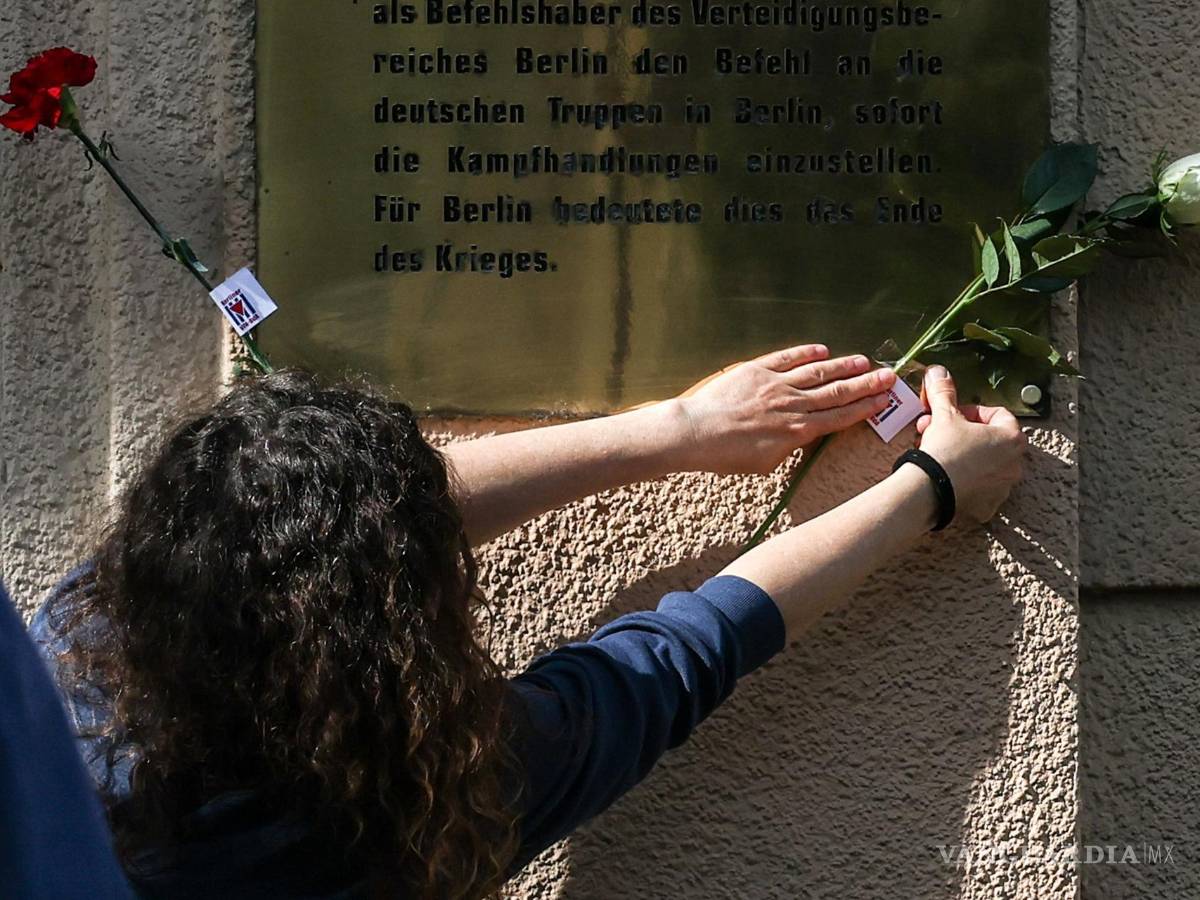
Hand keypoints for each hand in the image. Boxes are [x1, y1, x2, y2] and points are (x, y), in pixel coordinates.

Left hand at [672, 344, 896, 475]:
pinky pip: (787, 358)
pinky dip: (806, 353)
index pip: (840, 416)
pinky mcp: (757, 370)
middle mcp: (793, 405)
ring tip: (863, 361)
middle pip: (837, 392)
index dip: (865, 407)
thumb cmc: (726, 456)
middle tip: (888, 375)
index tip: (885, 400)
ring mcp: (776, 385)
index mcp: (798, 432)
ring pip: (817, 372)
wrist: (696, 434)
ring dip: (843, 366)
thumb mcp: (766, 463)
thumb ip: (790, 447)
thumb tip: (803, 436)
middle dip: (866, 384)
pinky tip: (822, 350)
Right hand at [914, 365, 1027, 523]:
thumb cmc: (944, 450)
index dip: (972, 412)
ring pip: (984, 464)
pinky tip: (945, 476)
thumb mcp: (944, 415)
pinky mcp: (989, 505)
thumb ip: (945, 393)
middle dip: (964, 434)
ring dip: (965, 455)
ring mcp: (1003, 486)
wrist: (929, 490)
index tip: (952, 416)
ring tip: (939, 454)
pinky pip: (978, 487)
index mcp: (1012, 438)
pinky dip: (965, 480)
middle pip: (991, 440)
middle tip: (940, 433)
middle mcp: (1015, 463)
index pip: (998, 414)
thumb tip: (938, 371)